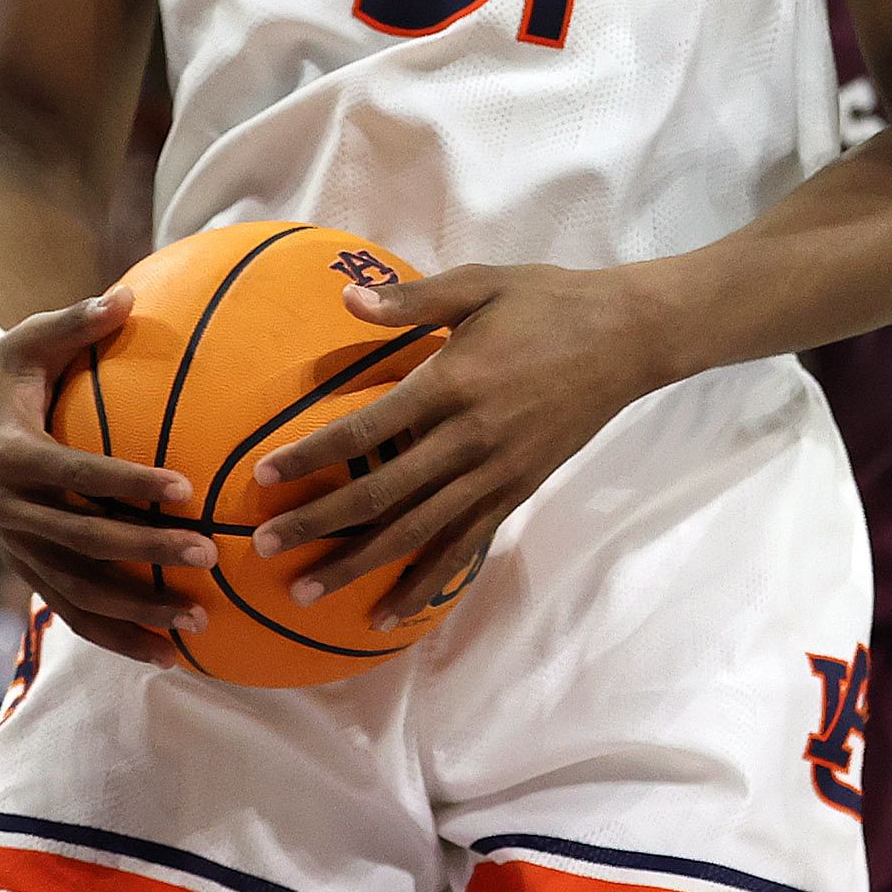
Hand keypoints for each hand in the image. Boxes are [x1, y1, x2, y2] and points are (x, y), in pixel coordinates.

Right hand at [0, 290, 213, 667]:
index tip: (184, 488)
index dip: (127, 483)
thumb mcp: (29, 339)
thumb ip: (77, 321)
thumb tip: (129, 291)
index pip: (76, 474)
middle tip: (209, 555)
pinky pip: (70, 609)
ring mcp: (16, 545)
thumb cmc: (2, 371)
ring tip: (199, 620)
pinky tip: (167, 652)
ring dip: (136, 610)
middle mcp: (9, 510)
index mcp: (12, 455)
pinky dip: (114, 634)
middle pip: (84, 541)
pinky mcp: (25, 565)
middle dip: (146, 553)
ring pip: (77, 590)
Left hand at [250, 262, 665, 624]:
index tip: (262, 477)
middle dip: (318, 524)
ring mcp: (497, 471)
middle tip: (263, 550)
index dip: (312, 456)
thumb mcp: (482, 283)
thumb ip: (414, 299)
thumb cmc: (549, 302)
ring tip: (307, 590)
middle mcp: (471, 438)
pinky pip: (466, 543)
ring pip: (418, 531)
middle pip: (382, 494)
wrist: (629, 338)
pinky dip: (428, 580)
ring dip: (360, 563)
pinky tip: (392, 608)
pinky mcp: (518, 490)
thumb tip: (348, 300)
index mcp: (454, 383)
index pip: (367, 429)